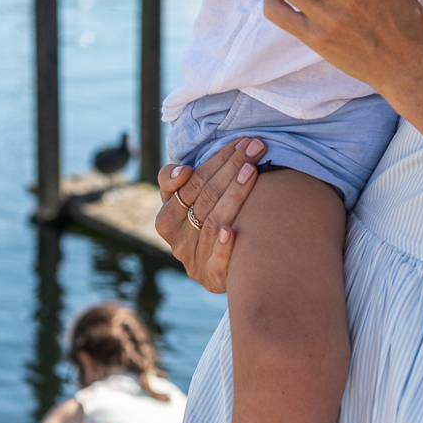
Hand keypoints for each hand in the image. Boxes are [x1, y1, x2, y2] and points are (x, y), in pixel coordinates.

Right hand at [155, 137, 265, 291]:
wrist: (220, 268)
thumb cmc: (205, 220)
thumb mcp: (186, 201)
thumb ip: (174, 180)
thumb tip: (183, 171)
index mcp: (166, 219)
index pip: (190, 183)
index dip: (216, 161)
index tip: (238, 144)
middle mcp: (176, 240)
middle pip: (205, 198)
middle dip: (232, 167)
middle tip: (256, 146)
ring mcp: (193, 261)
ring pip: (213, 222)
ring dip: (234, 194)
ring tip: (254, 170)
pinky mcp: (211, 279)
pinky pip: (216, 263)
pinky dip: (223, 247)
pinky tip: (232, 232)